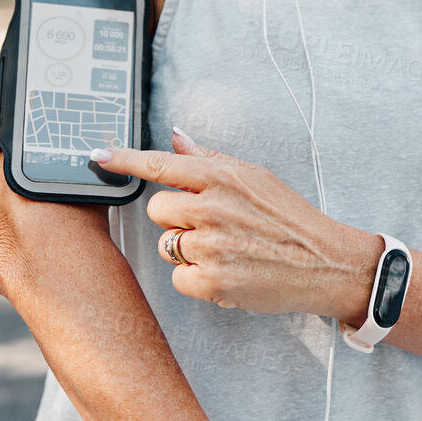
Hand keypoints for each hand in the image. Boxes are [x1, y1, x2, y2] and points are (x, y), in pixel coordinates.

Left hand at [94, 128, 380, 323]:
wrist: (325, 262)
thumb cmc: (289, 218)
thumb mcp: (254, 177)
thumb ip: (210, 159)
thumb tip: (177, 138)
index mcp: (222, 177)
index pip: (160, 164)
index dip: (124, 160)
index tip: (96, 157)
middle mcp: (213, 208)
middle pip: (157, 209)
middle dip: (175, 219)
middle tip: (210, 225)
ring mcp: (212, 246)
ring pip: (166, 246)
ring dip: (187, 251)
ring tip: (225, 251)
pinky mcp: (214, 282)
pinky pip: (179, 279)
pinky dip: (198, 280)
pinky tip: (227, 273)